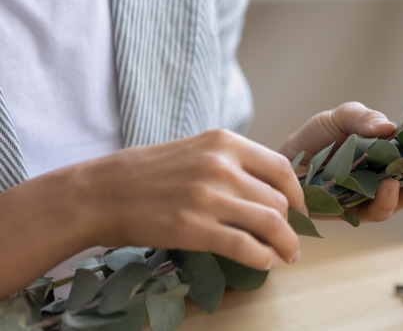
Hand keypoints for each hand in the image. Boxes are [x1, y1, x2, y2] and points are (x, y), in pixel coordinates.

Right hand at [78, 129, 304, 268]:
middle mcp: (221, 166)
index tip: (299, 210)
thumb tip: (269, 187)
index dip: (298, 193)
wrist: (99, 192)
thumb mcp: (195, 150)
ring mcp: (208, 197)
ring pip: (270, 222)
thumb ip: (231, 162)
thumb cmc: (146, 172)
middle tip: (291, 240)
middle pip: (278, 199)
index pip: (281, 167)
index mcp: (224, 142)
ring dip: (285, 244)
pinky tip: (264, 263)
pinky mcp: (194, 228)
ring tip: (286, 255)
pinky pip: (245, 246)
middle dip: (290, 225)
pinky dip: (263, 258)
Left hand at [279, 102, 402, 221]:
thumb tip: (392, 125)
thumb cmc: (318, 140)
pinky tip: (389, 183)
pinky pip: (379, 210)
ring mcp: (379, 197)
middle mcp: (398, 180)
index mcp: (402, 156)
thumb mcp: (340, 117)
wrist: (282, 162)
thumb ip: (363, 117)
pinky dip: (387, 197)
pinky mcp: (355, 212)